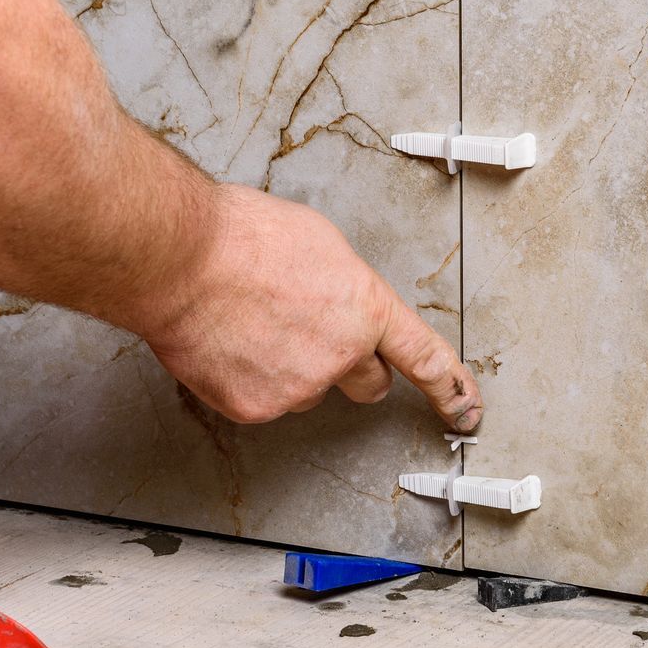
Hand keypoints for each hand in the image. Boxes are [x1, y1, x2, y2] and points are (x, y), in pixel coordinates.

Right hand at [134, 184, 483, 429]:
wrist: (181, 259)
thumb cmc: (239, 237)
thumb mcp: (318, 242)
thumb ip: (341, 286)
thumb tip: (335, 304)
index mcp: (364, 308)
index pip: (425, 357)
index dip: (451, 390)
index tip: (465, 411)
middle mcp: (340, 355)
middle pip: (368, 384)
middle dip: (350, 368)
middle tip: (312, 338)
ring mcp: (298, 387)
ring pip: (304, 390)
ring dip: (288, 367)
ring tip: (250, 324)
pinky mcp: (255, 408)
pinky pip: (262, 400)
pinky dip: (247, 379)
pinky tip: (227, 344)